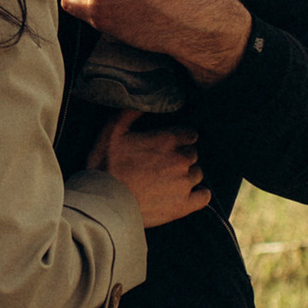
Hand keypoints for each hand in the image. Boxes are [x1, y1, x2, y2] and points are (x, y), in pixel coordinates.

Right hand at [88, 110, 208, 230]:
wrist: (104, 201)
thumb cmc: (106, 166)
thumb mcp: (113, 131)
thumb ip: (131, 113)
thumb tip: (143, 103)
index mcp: (167, 140)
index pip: (190, 134)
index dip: (180, 139)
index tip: (170, 145)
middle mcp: (180, 160)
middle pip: (193, 154)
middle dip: (181, 157)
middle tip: (164, 164)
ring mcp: (184, 184)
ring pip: (197, 174)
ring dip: (187, 175)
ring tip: (169, 180)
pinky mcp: (183, 205)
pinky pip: (203, 197)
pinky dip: (199, 194)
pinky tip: (188, 194)